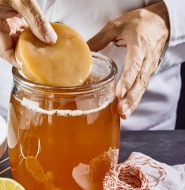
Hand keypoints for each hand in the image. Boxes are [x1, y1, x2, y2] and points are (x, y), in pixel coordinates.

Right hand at [0, 0, 56, 66]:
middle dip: (24, 54)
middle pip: (7, 49)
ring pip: (11, 43)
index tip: (33, 67)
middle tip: (41, 60)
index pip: (4, 51)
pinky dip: (24, 38)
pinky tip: (36, 39)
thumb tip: (49, 39)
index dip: (18, 60)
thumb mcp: (22, 0)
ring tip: (41, 51)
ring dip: (26, 46)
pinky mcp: (1, 23)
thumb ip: (37, 20)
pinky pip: (13, 35)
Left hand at [87, 2, 169, 118]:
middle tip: (120, 111)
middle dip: (130, 98)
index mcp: (139, 46)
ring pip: (141, 87)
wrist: (159, 22)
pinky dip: (134, 100)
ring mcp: (148, 68)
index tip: (118, 92)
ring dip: (132, 102)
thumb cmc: (138, 23)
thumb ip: (100, 39)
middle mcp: (146, 60)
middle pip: (139, 82)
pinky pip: (141, 88)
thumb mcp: (117, 25)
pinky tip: (126, 111)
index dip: (127, 80)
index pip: (134, 65)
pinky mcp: (146, 73)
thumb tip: (82, 51)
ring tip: (122, 115)